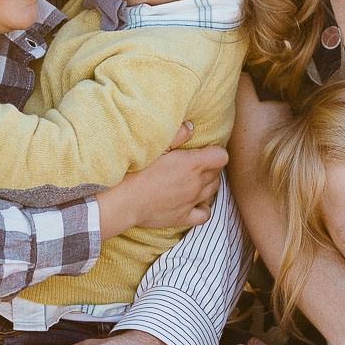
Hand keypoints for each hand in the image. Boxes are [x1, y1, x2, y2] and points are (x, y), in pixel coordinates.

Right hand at [97, 122, 225, 236]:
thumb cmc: (136, 171)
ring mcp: (191, 202)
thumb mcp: (155, 146)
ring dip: (208, 183)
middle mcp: (196, 183)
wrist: (123, 201)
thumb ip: (177, 134)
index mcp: (192, 164)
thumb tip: (191, 127)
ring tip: (195, 179)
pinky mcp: (183, 217)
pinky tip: (195, 202)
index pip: (221, 156)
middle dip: (210, 166)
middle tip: (195, 163)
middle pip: (216, 173)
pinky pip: (205, 215)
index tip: (204, 150)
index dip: (215, 152)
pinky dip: (203, 208)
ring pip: (213, 191)